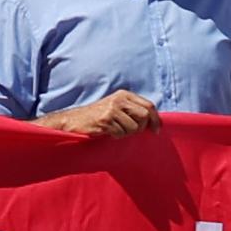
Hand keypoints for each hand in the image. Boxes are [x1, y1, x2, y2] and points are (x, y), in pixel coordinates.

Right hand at [43, 91, 161, 141]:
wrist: (74, 120)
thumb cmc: (97, 116)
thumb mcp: (116, 107)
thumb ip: (133, 110)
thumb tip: (155, 122)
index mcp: (124, 94)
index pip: (149, 105)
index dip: (155, 119)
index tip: (156, 130)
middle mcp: (119, 99)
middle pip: (144, 116)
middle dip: (141, 128)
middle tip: (130, 131)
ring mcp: (112, 109)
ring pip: (134, 127)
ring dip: (126, 133)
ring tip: (115, 130)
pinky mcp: (105, 120)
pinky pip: (121, 133)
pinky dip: (116, 136)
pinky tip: (107, 132)